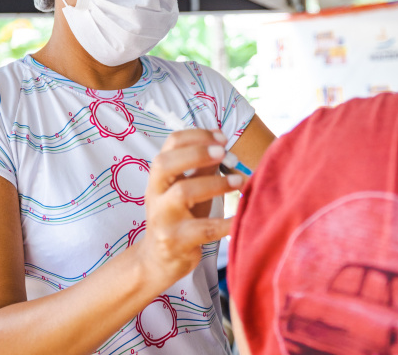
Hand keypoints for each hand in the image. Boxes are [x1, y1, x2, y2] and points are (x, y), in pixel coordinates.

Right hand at [140, 129, 245, 289]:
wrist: (157, 261)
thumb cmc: (179, 218)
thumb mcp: (186, 190)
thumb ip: (201, 168)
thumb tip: (223, 145)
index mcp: (159, 177)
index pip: (170, 144)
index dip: (196, 135)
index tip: (222, 137)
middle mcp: (155, 195)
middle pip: (166, 164)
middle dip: (197, 153)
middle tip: (223, 152)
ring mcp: (163, 219)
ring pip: (183, 193)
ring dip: (215, 183)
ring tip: (238, 180)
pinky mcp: (176, 242)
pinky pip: (204, 229)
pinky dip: (227, 222)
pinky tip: (242, 215)